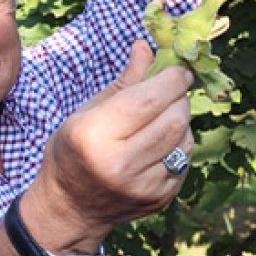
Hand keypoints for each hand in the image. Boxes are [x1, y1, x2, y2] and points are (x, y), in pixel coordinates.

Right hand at [28, 40, 193, 251]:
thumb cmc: (75, 151)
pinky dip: (179, 146)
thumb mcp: (89, 112)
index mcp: (96, 135)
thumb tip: (147, 46)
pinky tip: (161, 144)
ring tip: (162, 118)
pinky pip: (184, 161)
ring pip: (185, 139)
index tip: (178, 70)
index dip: (172, 79)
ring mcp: (143, 186)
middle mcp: (121, 164)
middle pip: (175, 118)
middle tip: (172, 91)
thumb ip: (125, 82)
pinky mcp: (160, 200)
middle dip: (180, 98)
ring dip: (181, 122)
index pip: (151, 98)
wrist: (71, 208)